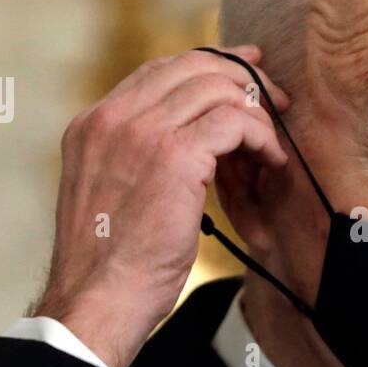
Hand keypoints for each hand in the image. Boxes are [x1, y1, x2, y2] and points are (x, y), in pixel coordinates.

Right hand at [32, 45, 288, 366]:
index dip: (209, 64)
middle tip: (275, 100)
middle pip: (191, 66)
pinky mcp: (174, 156)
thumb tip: (187, 145)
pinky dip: (261, 137)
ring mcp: (141, 134)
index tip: (246, 69)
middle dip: (242, 77)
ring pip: (217, 89)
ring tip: (272, 144)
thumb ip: (134, 159)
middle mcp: (112, 119)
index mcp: (92, 126)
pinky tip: (271, 161)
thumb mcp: (110, 195)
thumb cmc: (111, 266)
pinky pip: (234, 122)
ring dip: (256, 112)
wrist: (96, 302)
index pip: (158, 71)